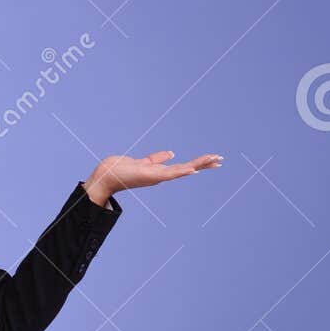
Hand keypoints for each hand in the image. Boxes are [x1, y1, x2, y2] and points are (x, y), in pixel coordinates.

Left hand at [83, 150, 222, 205]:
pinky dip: (182, 171)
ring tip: (214, 160)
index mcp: (161, 172)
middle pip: (187, 168)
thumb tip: (171, 153)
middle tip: (221, 160)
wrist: (108, 175)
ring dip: (199, 165)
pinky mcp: (151, 176)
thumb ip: (158, 158)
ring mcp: (157, 177)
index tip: (213, 160)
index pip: (183, 166)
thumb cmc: (123, 170)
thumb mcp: (144, 162)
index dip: (198, 163)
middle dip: (204, 164)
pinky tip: (193, 169)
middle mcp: (162, 176)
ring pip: (182, 170)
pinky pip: (170, 174)